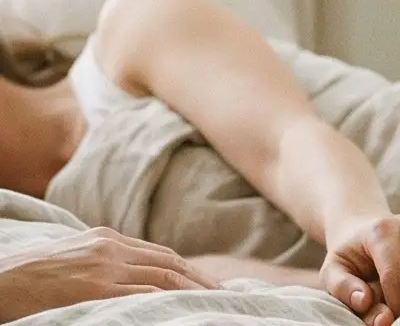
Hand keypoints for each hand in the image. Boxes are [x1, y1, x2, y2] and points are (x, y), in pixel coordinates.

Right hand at [0, 227, 218, 322]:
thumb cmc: (26, 277)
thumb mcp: (71, 257)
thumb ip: (102, 261)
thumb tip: (133, 276)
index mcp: (106, 238)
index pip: (161, 254)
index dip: (189, 270)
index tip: (209, 283)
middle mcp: (110, 248)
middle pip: (170, 264)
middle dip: (200, 280)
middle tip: (224, 295)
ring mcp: (103, 269)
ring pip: (164, 279)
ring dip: (192, 292)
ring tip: (213, 305)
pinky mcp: (94, 290)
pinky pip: (142, 296)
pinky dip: (167, 303)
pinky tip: (183, 311)